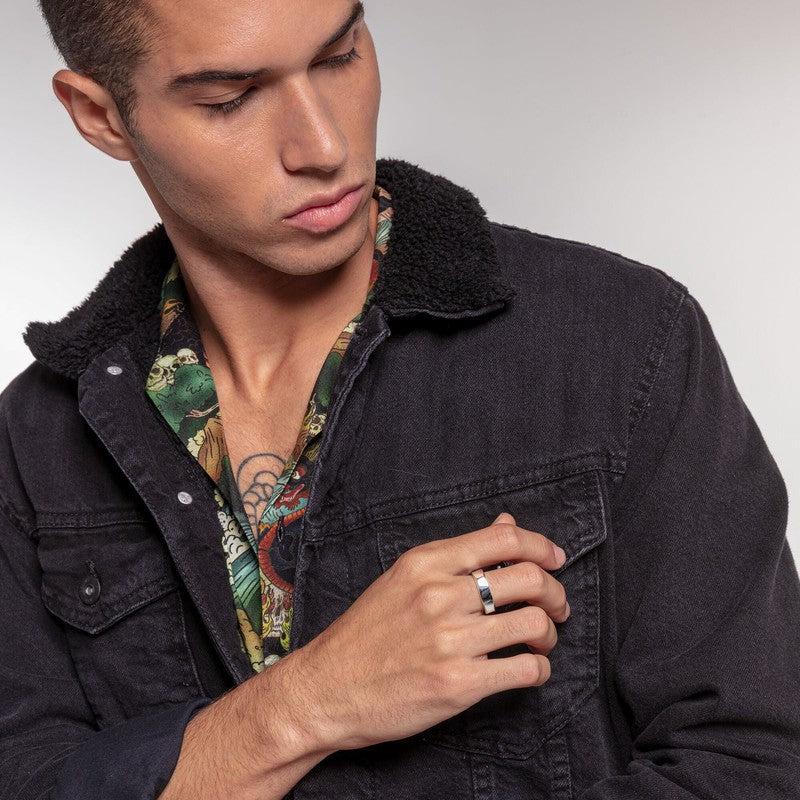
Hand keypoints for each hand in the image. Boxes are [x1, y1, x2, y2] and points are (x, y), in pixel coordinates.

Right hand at [286, 511, 569, 753]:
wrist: (325, 688)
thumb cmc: (365, 633)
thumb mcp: (404, 579)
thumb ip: (458, 554)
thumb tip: (506, 523)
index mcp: (426, 563)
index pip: (505, 539)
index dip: (542, 546)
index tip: (556, 559)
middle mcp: (439, 595)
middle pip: (529, 579)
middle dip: (555, 593)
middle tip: (557, 607)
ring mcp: (449, 640)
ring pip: (534, 624)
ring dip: (549, 634)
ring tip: (541, 641)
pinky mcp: (457, 684)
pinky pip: (524, 670)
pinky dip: (538, 670)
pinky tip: (529, 669)